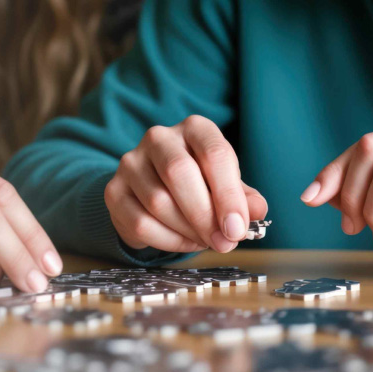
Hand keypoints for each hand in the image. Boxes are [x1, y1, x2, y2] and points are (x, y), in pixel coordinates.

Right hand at [105, 115, 267, 253]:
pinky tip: (182, 241)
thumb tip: (258, 210)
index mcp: (194, 128)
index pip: (214, 153)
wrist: (152, 191)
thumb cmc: (199, 184)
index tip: (237, 228)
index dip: (228, 194)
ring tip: (205, 240)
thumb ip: (244, 198)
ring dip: (188, 230)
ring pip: (159, 201)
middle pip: (180, 173)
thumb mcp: (226, 186)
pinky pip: (140, 222)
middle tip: (224, 243)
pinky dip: (167, 241)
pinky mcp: (114, 190)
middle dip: (205, 215)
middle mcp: (160, 138)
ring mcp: (132, 162)